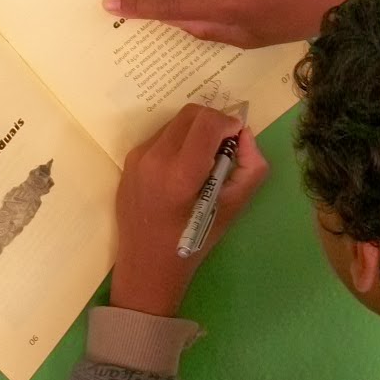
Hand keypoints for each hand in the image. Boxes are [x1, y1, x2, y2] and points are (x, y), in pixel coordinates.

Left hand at [110, 103, 269, 317]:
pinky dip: (178, 142)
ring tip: (201, 163)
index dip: (229, 123)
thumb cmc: (193, 242)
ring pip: (175, 123)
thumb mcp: (232, 209)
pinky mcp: (128, 161)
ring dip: (195, 132)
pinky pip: (160, 137)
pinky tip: (181, 171)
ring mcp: (137, 157)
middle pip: (191, 114)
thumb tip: (246, 135)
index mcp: (179, 173)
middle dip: (213, 123)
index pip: (207, 122)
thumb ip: (250, 169)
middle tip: (223, 149)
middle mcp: (153, 158)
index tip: (236, 140)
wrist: (147, 266)